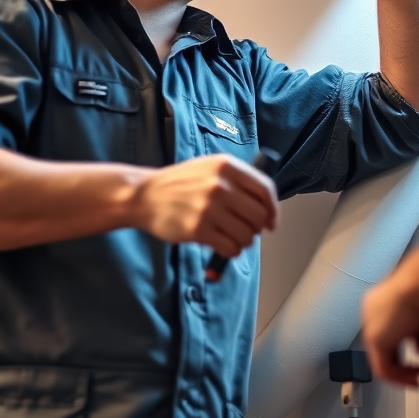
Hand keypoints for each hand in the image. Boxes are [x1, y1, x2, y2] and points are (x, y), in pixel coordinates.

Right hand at [130, 154, 277, 257]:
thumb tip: (266, 208)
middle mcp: (220, 185)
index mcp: (226, 166)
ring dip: (244, 242)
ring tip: (233, 238)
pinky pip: (230, 247)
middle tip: (247, 231)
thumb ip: (237, 181)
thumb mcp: (209, 168)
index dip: (273, 209)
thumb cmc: (180, 183)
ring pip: (247, 234)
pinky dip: (231, 251)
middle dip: (257, 228)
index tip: (271, 221)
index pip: (264, 189)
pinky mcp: (198, 229)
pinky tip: (223, 246)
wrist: (145, 195)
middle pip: (258, 215)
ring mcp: (209, 208)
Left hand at [361, 272, 418, 386]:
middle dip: (403, 366)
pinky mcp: (375, 338)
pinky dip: (400, 377)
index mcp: (378, 305)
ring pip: (380, 361)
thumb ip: (418, 337)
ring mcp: (369, 326)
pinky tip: (415, 376)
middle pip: (382, 350)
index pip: (387, 336)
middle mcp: (369, 314)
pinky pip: (383, 368)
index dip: (402, 353)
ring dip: (402, 374)